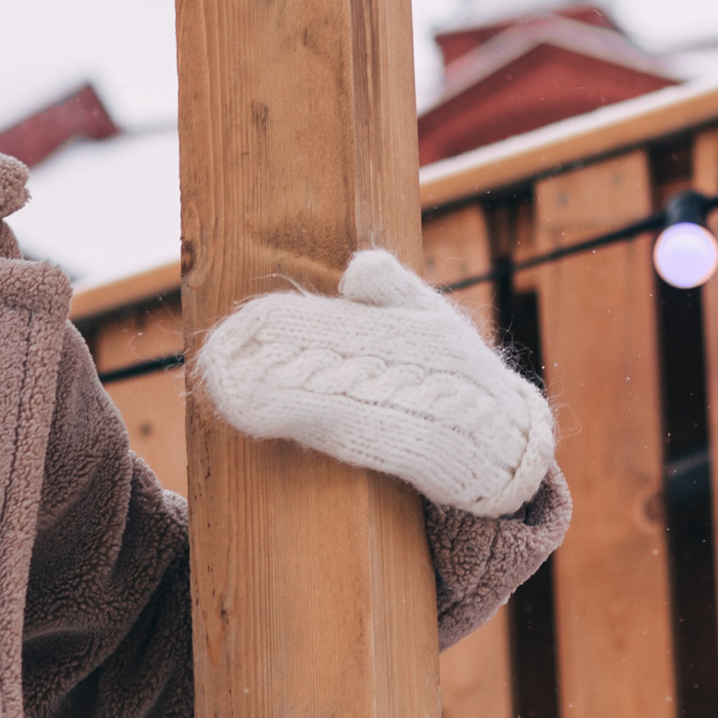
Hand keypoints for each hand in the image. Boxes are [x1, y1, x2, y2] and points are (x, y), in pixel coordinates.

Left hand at [192, 248, 554, 518]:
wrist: (500, 439)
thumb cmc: (458, 369)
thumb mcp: (434, 320)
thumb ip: (393, 290)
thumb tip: (356, 266)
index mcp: (409, 332)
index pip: (336, 321)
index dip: (285, 322)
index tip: (242, 320)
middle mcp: (405, 370)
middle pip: (325, 362)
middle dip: (269, 360)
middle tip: (217, 357)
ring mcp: (404, 412)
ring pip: (328, 402)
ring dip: (273, 397)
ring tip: (227, 389)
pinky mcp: (403, 451)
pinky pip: (345, 438)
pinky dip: (302, 427)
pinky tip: (261, 420)